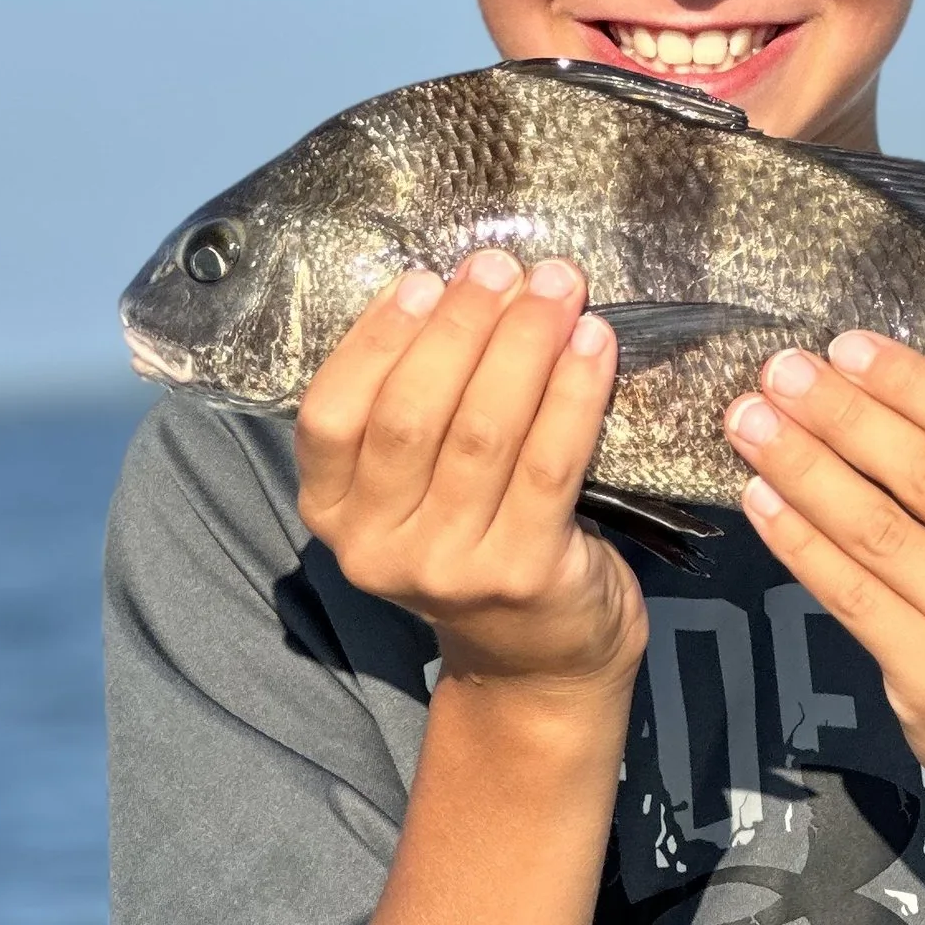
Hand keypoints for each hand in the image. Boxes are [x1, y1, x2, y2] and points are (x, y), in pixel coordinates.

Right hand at [295, 252, 645, 692]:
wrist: (538, 657)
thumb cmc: (476, 536)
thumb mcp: (415, 486)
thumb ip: (414, 405)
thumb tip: (459, 286)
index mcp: (333, 514)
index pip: (330, 416)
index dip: (375, 340)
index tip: (424, 280)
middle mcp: (376, 548)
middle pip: (411, 415)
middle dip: (461, 326)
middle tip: (503, 267)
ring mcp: (449, 568)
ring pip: (483, 431)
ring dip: (524, 343)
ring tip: (558, 286)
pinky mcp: (523, 575)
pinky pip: (550, 464)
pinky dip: (573, 392)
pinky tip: (593, 341)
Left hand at [723, 333, 924, 821]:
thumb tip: (871, 390)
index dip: (912, 383)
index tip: (847, 346)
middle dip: (840, 414)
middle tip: (778, 371)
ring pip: (876, 530)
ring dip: (803, 467)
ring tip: (751, 423)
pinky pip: (850, 592)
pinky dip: (799, 541)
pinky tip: (762, 500)